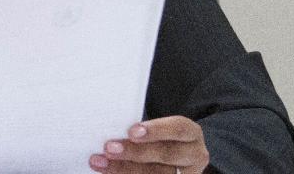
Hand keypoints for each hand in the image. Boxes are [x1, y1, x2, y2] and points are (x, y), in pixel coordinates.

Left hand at [89, 116, 208, 173]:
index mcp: (190, 134)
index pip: (178, 129)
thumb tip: (109, 124)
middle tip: (109, 148)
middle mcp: (193, 155)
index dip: (156, 130)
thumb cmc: (159, 137)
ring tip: (100, 162)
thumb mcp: (157, 129)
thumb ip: (141, 127)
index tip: (132, 131)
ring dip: (124, 168)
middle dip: (135, 152)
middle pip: (166, 154)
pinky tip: (109, 172)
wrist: (173, 157)